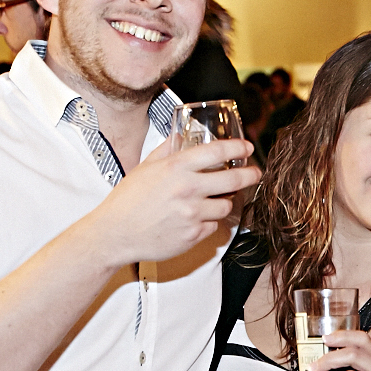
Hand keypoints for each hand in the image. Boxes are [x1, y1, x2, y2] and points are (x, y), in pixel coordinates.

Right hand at [79, 138, 258, 266]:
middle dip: (250, 175)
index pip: (217, 152)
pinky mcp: (193, 235)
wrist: (115, 233)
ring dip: (223, 202)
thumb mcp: (145, 167)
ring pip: (226, 205)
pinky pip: (213, 226)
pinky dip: (208, 222)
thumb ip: (167, 150)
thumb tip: (180, 136)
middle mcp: (187, 189)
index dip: (238, 148)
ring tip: (212, 201)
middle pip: (233, 179)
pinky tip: (194, 219)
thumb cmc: (127, 201)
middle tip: (255, 173)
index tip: (247, 148)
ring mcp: (192, 213)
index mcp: (176, 168)